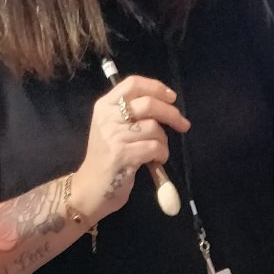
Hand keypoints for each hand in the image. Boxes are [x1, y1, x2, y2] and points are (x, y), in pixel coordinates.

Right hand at [73, 77, 188, 224]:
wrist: (90, 189)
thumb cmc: (107, 158)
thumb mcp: (112, 128)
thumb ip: (132, 113)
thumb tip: (166, 105)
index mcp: (104, 106)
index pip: (133, 84)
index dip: (156, 88)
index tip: (172, 98)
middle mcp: (107, 117)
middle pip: (148, 103)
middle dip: (171, 113)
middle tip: (183, 124)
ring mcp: (114, 136)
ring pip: (154, 128)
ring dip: (164, 141)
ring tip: (158, 151)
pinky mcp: (123, 155)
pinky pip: (154, 147)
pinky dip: (161, 154)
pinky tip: (156, 161)